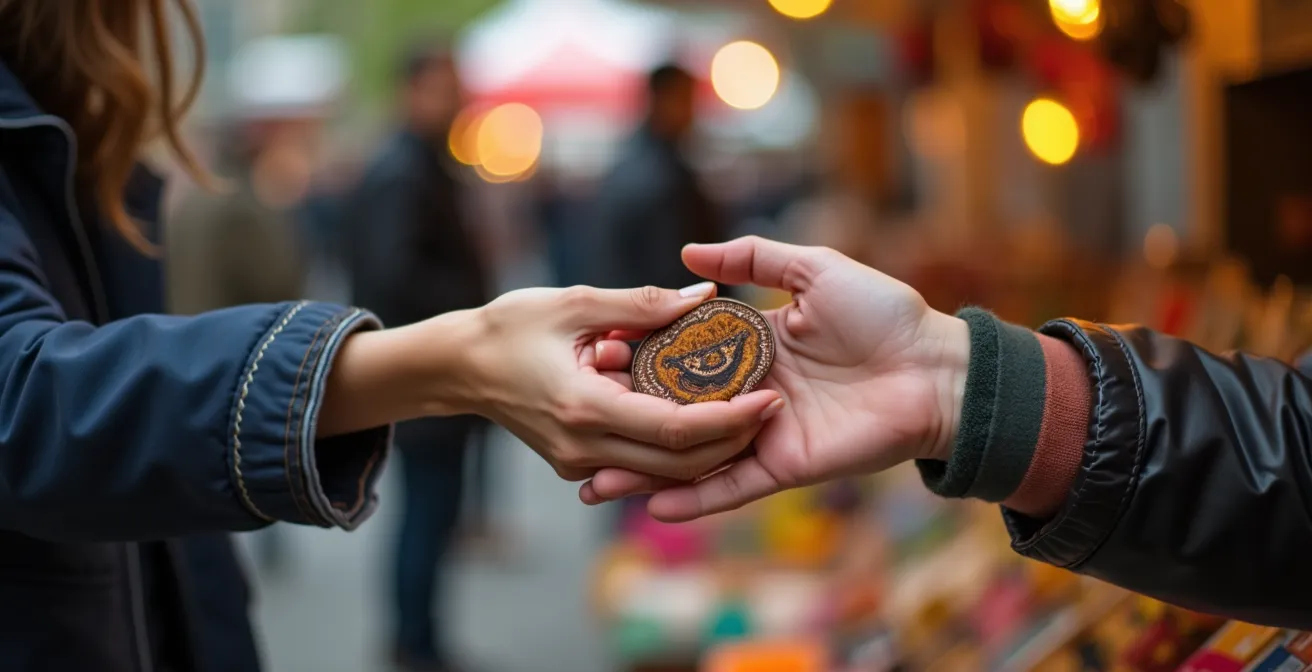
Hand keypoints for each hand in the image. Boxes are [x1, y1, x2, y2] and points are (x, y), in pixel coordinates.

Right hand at [447, 283, 781, 481]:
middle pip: (680, 463)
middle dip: (733, 441)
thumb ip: (642, 303)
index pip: (674, 429)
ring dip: (712, 451)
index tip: (769, 396)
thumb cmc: (511, 326)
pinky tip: (709, 422)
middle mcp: (586, 449)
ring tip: (753, 414)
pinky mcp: (582, 465)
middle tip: (774, 406)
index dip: (728, 419)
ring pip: (665, 473)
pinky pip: (643, 467)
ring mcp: (582, 464)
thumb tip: (705, 295)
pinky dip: (678, 451)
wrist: (459, 367)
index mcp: (585, 409)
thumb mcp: (575, 301)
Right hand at [579, 237, 969, 520]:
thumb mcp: (815, 269)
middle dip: (628, 427)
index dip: (638, 363)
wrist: (938, 368)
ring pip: (693, 457)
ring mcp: (763, 433)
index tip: (590, 365)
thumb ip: (754, 258)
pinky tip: (651, 502)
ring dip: (646, 471)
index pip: (681, 358)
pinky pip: (731, 485)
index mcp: (752, 347)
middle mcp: (748, 393)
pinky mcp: (784, 466)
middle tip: (574, 434)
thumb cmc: (885, 313)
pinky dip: (694, 498)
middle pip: (676, 413)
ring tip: (594, 480)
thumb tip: (690, 253)